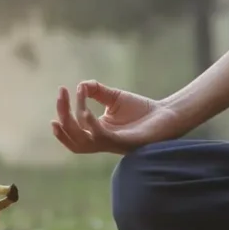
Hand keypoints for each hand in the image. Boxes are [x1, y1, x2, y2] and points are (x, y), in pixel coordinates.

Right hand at [51, 80, 188, 154]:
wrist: (168, 115)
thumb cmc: (142, 109)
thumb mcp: (114, 97)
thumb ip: (96, 91)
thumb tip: (80, 85)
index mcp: (98, 133)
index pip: (73, 130)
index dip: (62, 115)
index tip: (61, 92)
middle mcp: (102, 142)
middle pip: (73, 138)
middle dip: (63, 116)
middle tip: (61, 94)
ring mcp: (112, 144)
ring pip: (83, 142)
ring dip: (72, 122)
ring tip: (69, 99)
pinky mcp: (124, 143)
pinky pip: (102, 138)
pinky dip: (91, 126)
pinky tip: (85, 112)